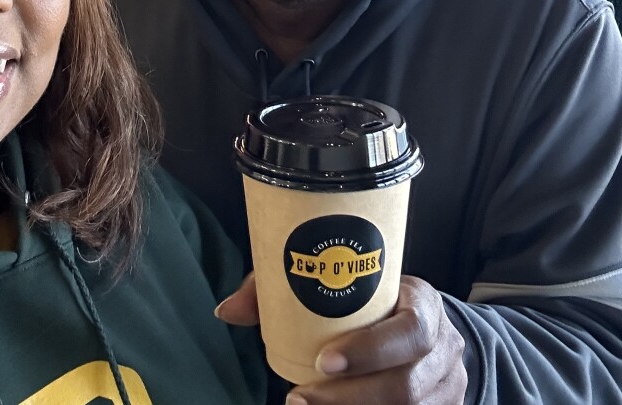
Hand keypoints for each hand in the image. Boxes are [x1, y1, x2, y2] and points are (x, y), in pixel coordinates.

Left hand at [216, 273, 466, 403]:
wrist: (428, 326)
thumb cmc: (375, 300)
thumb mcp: (346, 282)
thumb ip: (288, 288)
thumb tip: (227, 311)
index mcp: (425, 305)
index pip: (412, 329)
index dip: (371, 349)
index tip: (323, 359)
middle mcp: (445, 350)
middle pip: (407, 385)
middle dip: (350, 397)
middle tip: (299, 397)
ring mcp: (448, 388)